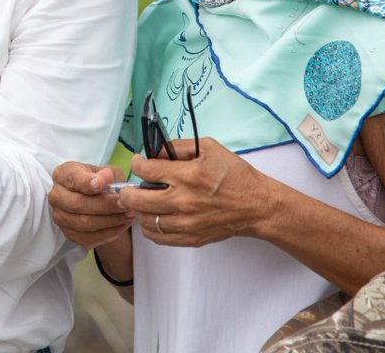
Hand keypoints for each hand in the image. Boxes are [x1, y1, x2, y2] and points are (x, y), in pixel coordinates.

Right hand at [48, 161, 134, 248]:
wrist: (95, 199)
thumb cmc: (99, 181)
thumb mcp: (106, 171)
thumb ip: (107, 173)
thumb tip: (106, 178)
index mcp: (63, 174)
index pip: (73, 179)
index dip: (86, 182)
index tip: (102, 184)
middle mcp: (56, 196)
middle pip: (77, 204)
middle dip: (105, 205)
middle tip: (125, 203)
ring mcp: (60, 217)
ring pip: (84, 223)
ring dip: (110, 220)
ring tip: (129, 214)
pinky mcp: (69, 234)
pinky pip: (89, 238)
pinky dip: (109, 232)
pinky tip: (123, 224)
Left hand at [122, 137, 276, 247]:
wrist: (257, 206)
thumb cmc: (236, 176)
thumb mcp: (210, 148)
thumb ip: (180, 146)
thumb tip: (156, 151)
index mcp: (188, 176)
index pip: (147, 171)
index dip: (137, 164)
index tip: (138, 163)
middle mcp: (184, 201)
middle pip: (138, 199)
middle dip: (127, 191)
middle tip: (129, 187)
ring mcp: (186, 223)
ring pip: (145, 221)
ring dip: (138, 210)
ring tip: (141, 203)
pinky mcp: (191, 238)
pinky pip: (158, 238)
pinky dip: (150, 228)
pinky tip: (153, 218)